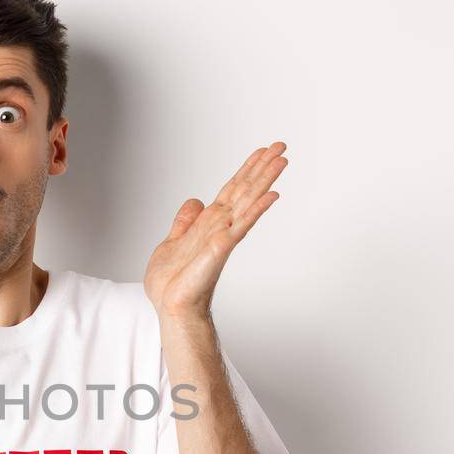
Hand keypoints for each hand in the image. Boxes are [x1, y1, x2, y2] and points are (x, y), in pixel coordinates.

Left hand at [145, 141, 288, 319]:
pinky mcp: (220, 249)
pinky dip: (256, 210)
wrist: (170, 307)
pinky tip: (271, 196)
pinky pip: (241, 226)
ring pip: (248, 202)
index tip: (262, 151)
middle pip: (245, 190)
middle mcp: (220, 227)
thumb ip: (185, 222)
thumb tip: (194, 202)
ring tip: (282, 161)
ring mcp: (223, 237)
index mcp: (209, 224)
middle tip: (282, 146)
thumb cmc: (172, 284)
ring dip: (265, 180)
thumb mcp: (172, 243)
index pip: (232, 190)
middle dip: (262, 167)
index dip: (246, 169)